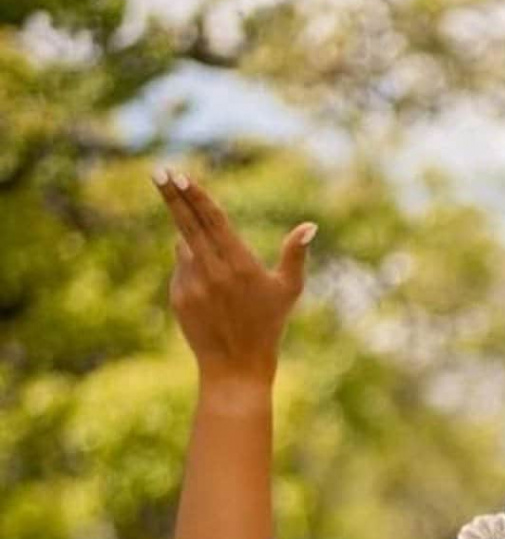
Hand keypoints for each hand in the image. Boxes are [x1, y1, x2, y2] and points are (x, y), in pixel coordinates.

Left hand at [152, 165, 315, 385]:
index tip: (180, 175)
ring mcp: (192, 283)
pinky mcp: (178, 296)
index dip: (195, 194)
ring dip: (193, 242)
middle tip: (159, 172)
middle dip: (173, 195)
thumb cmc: (268, 326)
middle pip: (187, 223)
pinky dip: (191, 268)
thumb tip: (310, 225)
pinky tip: (209, 294)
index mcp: (240, 264)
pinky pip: (181, 268)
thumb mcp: (288, 290)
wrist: (236, 367)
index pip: (213, 219)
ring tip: (218, 276)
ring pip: (184, 245)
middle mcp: (213, 271)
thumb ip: (296, 255)